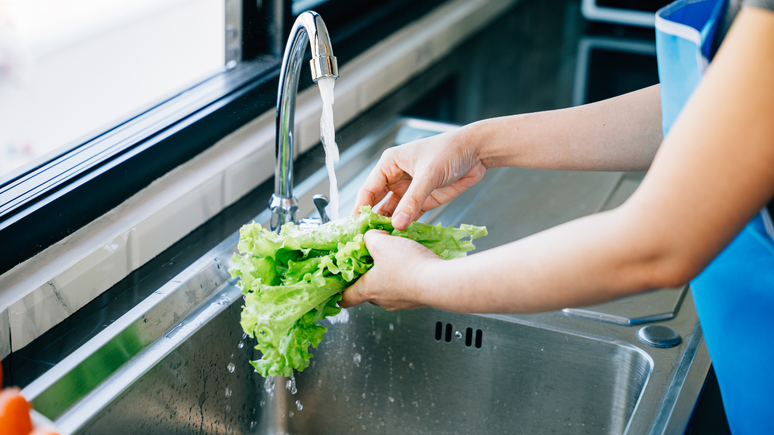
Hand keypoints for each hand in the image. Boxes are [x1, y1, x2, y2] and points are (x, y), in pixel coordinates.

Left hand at [339, 230, 440, 309]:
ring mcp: (401, 302)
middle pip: (367, 291)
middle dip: (366, 277)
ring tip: (393, 259)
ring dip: (388, 276)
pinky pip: (405, 288)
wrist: (440, 281)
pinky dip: (404, 277)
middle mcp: (383, 300)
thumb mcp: (382, 243)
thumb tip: (370, 237)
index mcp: (368, 290)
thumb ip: (370, 238)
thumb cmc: (409, 266)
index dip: (339, 292)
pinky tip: (411, 264)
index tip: (336, 288)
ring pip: (388, 289)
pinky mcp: (416, 299)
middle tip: (368, 261)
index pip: (345, 298)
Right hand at [352, 128, 485, 229]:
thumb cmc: (450, 151)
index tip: (355, 226)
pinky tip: (401, 239)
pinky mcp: (424, 200)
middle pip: (378, 203)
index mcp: (390, 164)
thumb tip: (396, 224)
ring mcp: (410, 190)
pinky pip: (410, 216)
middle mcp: (396, 178)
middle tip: (366, 240)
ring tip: (383, 243)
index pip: (368, 190)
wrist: (477, 152)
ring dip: (390, 226)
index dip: (360, 208)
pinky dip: (406, 227)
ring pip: (394, 212)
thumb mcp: (428, 175)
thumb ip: (413, 200)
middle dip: (373, 220)